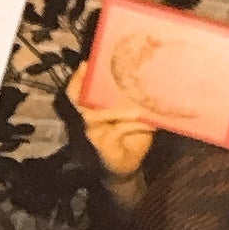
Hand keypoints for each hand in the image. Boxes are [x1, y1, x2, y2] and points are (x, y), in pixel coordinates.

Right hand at [69, 59, 159, 183]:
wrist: (129, 166)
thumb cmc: (131, 137)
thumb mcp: (134, 116)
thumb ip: (134, 102)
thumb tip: (150, 81)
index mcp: (97, 109)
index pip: (80, 93)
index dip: (78, 80)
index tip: (85, 64)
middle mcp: (91, 118)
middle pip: (78, 100)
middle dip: (81, 85)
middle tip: (90, 72)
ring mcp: (94, 131)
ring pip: (97, 115)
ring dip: (118, 111)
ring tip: (137, 110)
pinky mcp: (103, 143)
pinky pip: (117, 130)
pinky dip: (135, 126)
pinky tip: (150, 124)